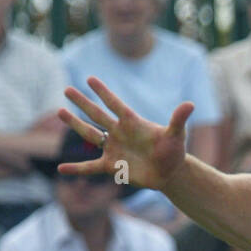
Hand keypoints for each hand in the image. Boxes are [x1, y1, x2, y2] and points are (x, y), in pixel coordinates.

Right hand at [58, 78, 193, 189]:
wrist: (169, 172)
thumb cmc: (173, 150)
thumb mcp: (176, 135)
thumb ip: (178, 119)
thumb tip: (190, 104)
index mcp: (132, 122)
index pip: (115, 104)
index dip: (104, 92)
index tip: (90, 79)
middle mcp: (119, 133)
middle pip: (97, 115)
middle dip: (82, 103)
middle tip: (67, 89)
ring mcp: (113, 148)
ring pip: (90, 135)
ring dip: (75, 124)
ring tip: (59, 111)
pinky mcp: (111, 166)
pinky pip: (90, 167)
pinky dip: (76, 169)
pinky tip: (61, 168)